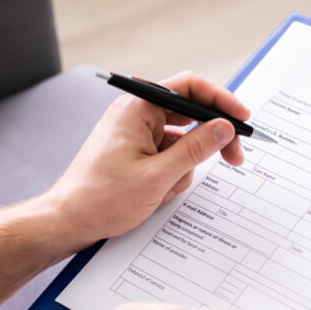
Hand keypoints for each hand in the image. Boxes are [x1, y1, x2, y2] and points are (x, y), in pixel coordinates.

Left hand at [41, 72, 249, 251]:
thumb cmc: (100, 199)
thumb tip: (224, 128)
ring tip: (162, 191)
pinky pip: (166, 158)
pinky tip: (154, 196)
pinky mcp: (134, 153)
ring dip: (182, 169)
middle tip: (233, 159)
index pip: (189, 87)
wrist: (68, 222)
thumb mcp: (157, 176)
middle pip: (189, 116)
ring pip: (180, 143)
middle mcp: (135, 115)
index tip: (242, 119)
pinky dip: (169, 177)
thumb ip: (195, 149)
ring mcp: (134, 134)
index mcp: (137, 108)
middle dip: (208, 142)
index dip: (221, 101)